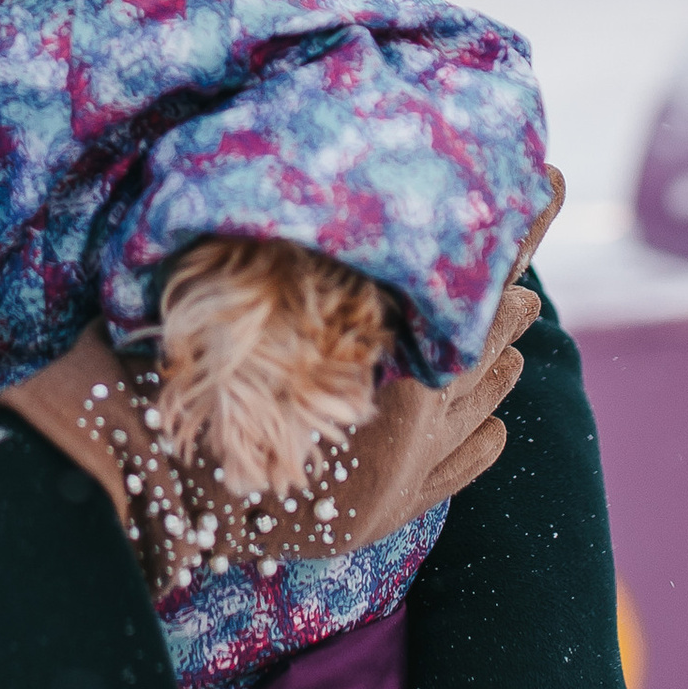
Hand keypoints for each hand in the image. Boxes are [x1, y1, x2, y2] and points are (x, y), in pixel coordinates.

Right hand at [0, 243, 538, 606]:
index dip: (514, 226)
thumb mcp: (239, 289)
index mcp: (382, 349)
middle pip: (487, 331)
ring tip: (524, 320)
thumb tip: (360, 208)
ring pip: (484, 397)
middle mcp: (412, 408)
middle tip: (537, 222)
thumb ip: (309, 257)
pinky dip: (483, 437)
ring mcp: (409, 465)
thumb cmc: (173, 368)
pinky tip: (500, 425)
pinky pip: (459, 468)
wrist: (138, 483)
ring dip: (501, 355)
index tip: (549, 177)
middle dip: (505, 288)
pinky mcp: (389, 510)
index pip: (472, 274)